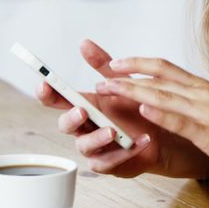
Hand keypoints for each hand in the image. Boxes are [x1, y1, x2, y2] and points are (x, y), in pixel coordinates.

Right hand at [35, 39, 208, 178]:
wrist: (163, 133)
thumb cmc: (137, 108)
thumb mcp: (122, 82)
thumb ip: (102, 64)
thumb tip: (85, 43)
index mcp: (86, 105)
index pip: (59, 99)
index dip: (48, 92)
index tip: (45, 83)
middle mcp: (86, 127)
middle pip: (66, 124)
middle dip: (71, 118)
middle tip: (83, 111)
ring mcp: (96, 147)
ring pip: (84, 146)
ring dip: (97, 137)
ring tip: (114, 131)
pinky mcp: (110, 164)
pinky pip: (107, 162)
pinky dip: (124, 152)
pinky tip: (140, 141)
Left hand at [97, 56, 208, 184]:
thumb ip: (190, 99)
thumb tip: (165, 93)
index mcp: (201, 87)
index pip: (164, 68)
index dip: (138, 63)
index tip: (115, 63)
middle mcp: (202, 93)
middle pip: (159, 78)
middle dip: (127, 76)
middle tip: (102, 75)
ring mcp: (206, 111)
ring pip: (164, 96)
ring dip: (135, 92)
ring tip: (112, 90)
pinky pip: (182, 122)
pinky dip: (162, 115)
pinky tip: (145, 112)